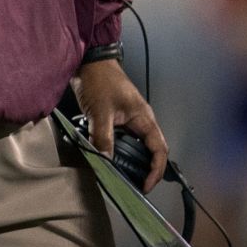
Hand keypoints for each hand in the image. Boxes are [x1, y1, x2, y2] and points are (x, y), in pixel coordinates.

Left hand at [72, 58, 168, 192]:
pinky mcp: (114, 117)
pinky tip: (104, 156)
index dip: (155, 171)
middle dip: (142, 170)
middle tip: (130, 185)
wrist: (87, 60)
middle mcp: (139, 121)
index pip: (159, 150)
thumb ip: (103, 137)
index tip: (144, 186)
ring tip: (117, 175)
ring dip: (126, 160)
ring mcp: (127, 119)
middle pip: (148, 151)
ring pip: (132, 146)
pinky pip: (119, 139)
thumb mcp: (100, 112)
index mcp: (144, 119)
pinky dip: (114, 149)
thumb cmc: (99, 80)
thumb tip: (105, 162)